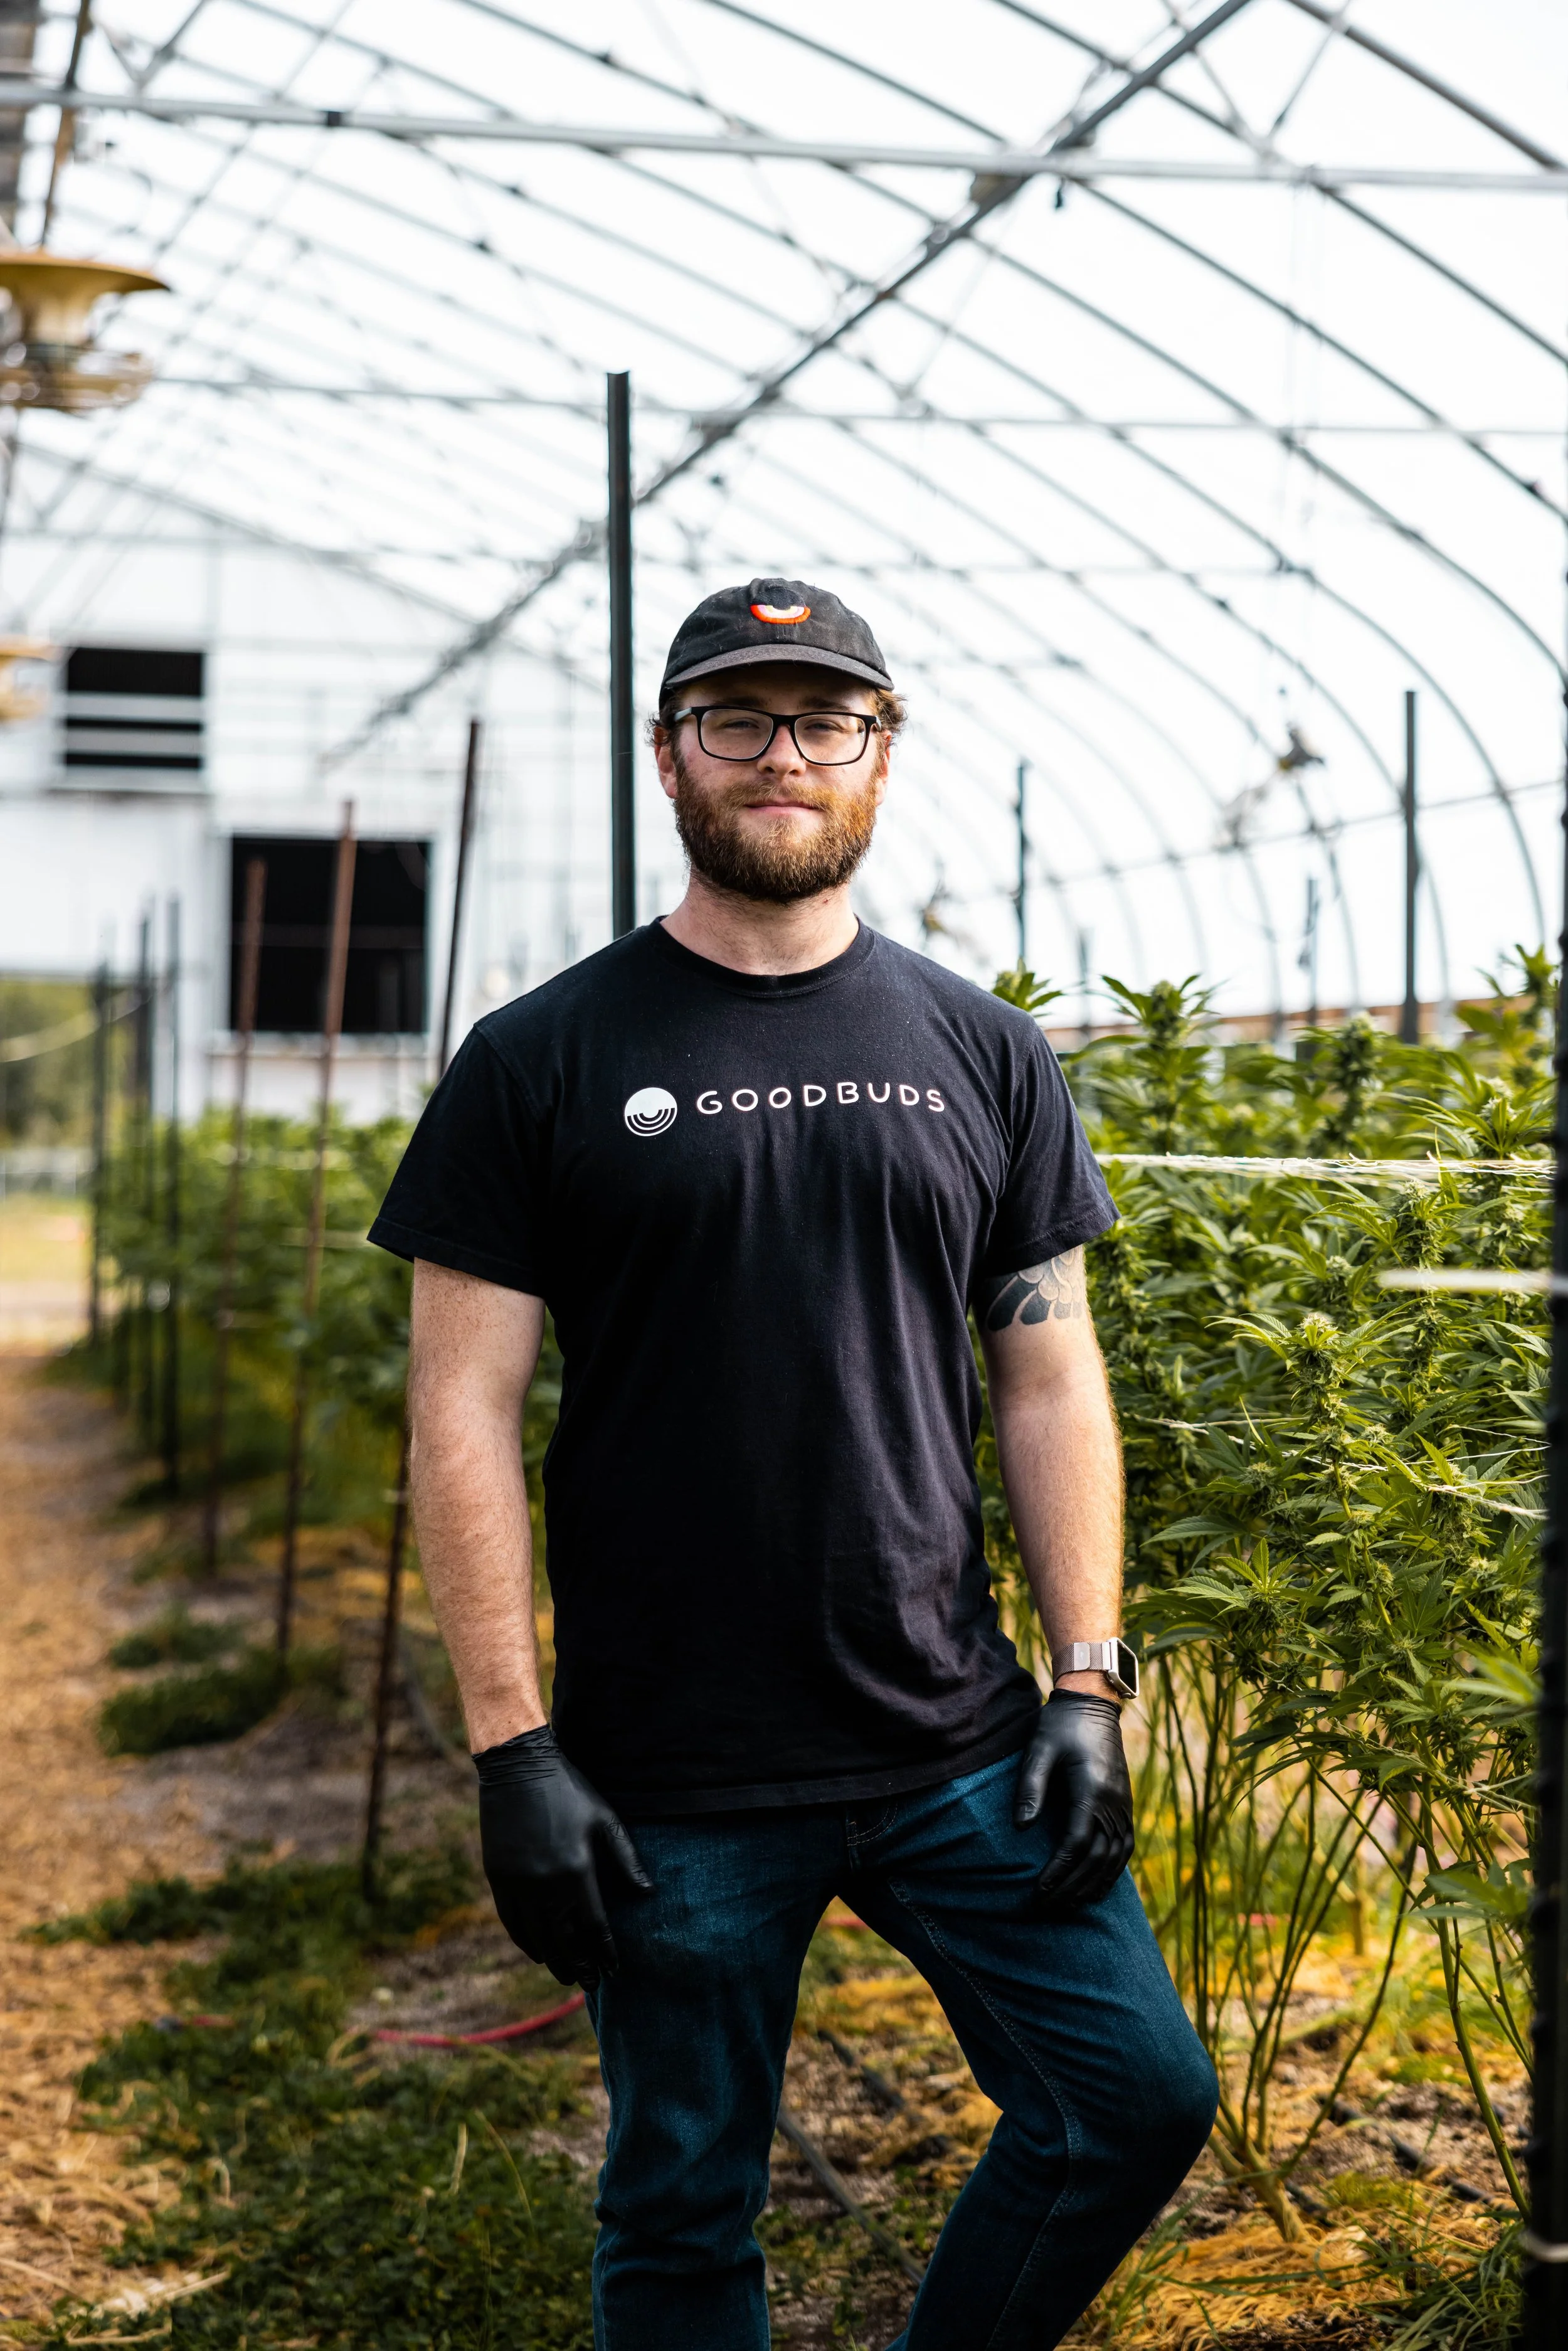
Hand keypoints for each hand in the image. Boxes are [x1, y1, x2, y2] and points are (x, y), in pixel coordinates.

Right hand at [473, 1724, 648, 1985]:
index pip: (594, 1926)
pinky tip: (537, 1951)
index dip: (604, 1952)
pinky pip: (511, 1922)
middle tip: (589, 1984)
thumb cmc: (569, 1791)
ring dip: (552, 1960)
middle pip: (564, 1940)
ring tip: (566, 1974)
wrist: (519, 1768)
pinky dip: (525, 1942)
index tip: (613, 1969)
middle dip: (579, 1965)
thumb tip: (648, 1893)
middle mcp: (546, 1884)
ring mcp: (518, 1883)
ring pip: (536, 1937)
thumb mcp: (605, 1819)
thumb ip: (626, 1859)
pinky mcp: (498, 1878)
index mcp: (577, 1870)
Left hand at [1014, 1692, 1133, 1910]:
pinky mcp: (1124, 1804)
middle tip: (1048, 1907)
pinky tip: (1098, 1885)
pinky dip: (1113, 1870)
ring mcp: (1123, 1805)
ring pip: (1115, 1857)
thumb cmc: (1060, 1726)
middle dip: (1073, 1886)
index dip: (1059, 1871)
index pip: (1077, 1843)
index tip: (1039, 1891)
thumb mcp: (1039, 1749)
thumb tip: (1022, 1827)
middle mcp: (1113, 1803)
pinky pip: (1125, 1846)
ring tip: (1071, 1905)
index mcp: (1092, 1790)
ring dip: (1094, 1884)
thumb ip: (1031, 1787)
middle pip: (1097, 1857)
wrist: (1092, 1704)